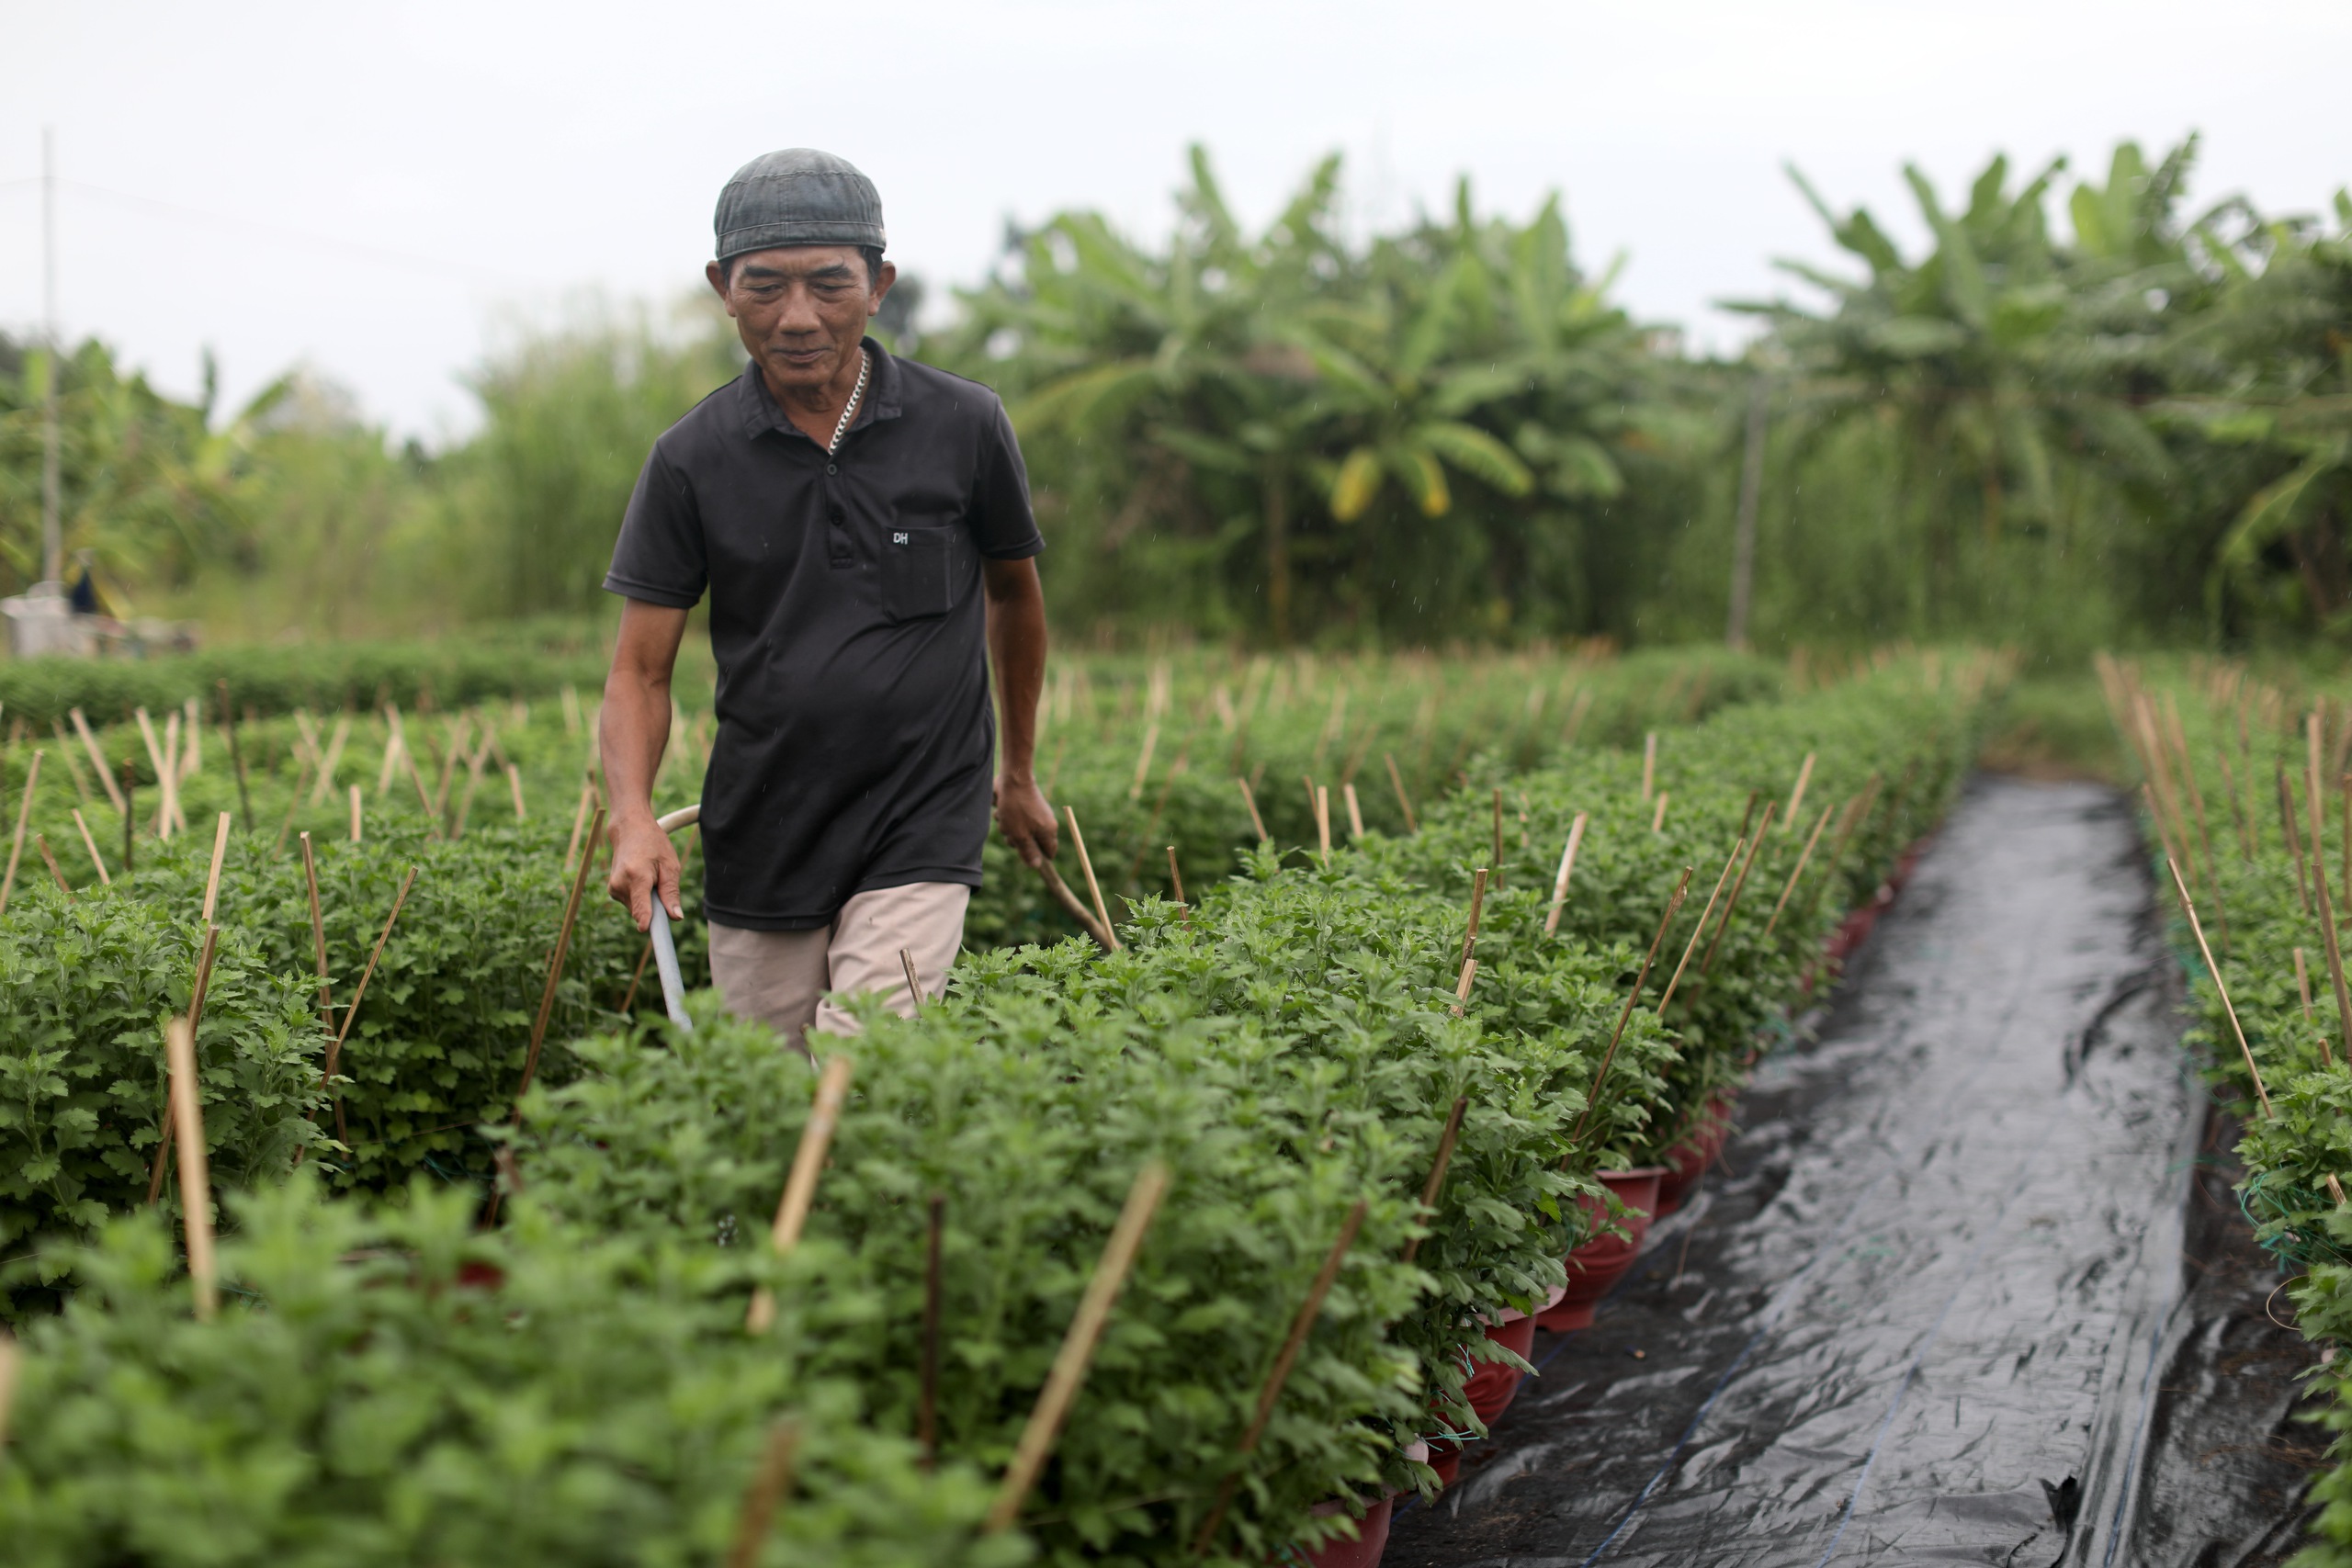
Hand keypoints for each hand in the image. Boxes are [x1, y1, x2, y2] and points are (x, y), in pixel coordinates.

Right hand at [607, 814, 683, 931]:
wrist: (629, 829)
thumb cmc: (653, 844)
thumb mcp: (670, 865)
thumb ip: (671, 892)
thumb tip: (676, 917)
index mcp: (637, 876)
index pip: (640, 907)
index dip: (646, 922)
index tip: (647, 933)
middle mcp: (620, 884)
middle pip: (643, 912)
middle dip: (656, 906)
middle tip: (661, 883)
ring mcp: (614, 888)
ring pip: (638, 909)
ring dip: (648, 900)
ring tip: (650, 876)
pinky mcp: (612, 891)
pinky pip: (633, 903)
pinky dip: (640, 896)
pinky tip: (641, 878)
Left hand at [993, 773, 1058, 868]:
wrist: (1012, 778)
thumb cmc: (1016, 808)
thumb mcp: (1020, 835)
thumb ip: (1028, 852)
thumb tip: (1037, 866)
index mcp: (1049, 831)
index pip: (1049, 853)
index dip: (1037, 857)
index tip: (1024, 854)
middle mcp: (1046, 822)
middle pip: (1031, 843)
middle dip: (1017, 841)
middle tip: (1010, 833)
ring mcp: (1036, 813)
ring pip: (1020, 831)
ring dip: (1008, 828)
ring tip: (1004, 817)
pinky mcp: (1026, 806)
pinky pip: (1015, 819)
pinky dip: (1007, 817)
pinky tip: (1002, 809)